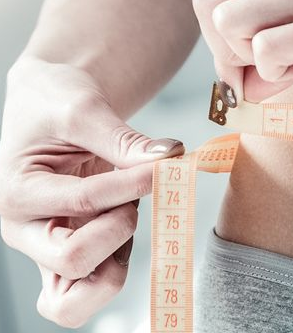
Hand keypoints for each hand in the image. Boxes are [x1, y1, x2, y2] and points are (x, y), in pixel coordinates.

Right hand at [0, 55, 184, 328]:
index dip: (135, 182)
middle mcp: (25, 230)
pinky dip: (118, 265)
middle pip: (73, 263)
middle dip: (120, 229)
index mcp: (16, 192)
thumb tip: (169, 157)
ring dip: (119, 258)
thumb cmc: (54, 102)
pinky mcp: (69, 256)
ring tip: (126, 213)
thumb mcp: (83, 107)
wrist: (48, 104)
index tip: (168, 162)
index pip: (84, 200)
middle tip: (132, 198)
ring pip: (79, 298)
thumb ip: (124, 138)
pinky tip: (126, 223)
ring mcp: (46, 249)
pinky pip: (91, 288)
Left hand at [192, 0, 292, 101]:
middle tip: (259, 76)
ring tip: (286, 73)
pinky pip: (264, 51)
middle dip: (221, 50)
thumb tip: (251, 72)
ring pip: (226, 23)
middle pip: (209, 2)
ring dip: (243, 61)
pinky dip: (272, 75)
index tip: (257, 62)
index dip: (226, 35)